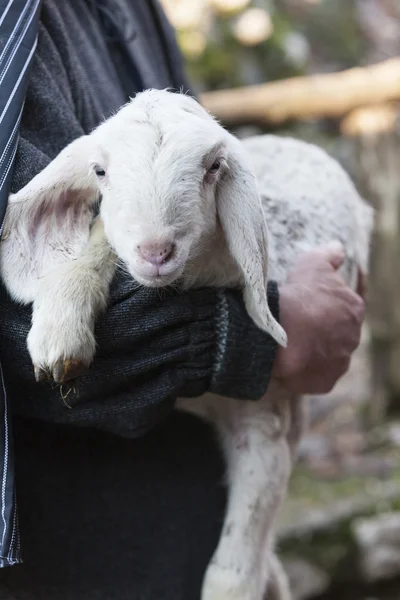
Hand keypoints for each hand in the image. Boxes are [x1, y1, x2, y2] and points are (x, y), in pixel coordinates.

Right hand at [272, 242, 365, 394]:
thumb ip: (329, 254)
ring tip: (293, 344)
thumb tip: (338, 248)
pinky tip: (292, 362)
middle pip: (339, 333)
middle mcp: (353, 338)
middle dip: (323, 328)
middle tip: (300, 323)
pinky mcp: (325, 382)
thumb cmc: (299, 295)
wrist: (281, 331)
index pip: (349, 305)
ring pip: (330, 356)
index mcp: (354, 309)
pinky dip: (307, 370)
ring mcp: (340, 363)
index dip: (331, 302)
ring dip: (316, 350)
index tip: (316, 303)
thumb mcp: (313, 262)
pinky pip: (317, 376)